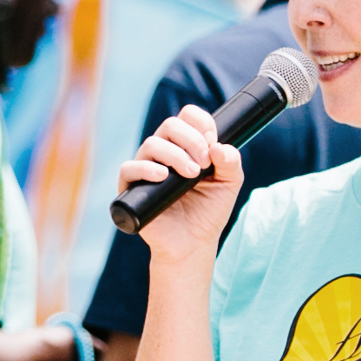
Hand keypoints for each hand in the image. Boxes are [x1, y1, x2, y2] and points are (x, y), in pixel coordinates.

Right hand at [118, 105, 242, 263]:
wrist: (194, 243)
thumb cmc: (209, 211)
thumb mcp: (229, 185)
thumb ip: (231, 163)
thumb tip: (219, 146)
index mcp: (186, 145)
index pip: (188, 117)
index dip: (201, 122)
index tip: (213, 140)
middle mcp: (164, 151)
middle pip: (170, 125)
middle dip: (191, 140)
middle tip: (204, 163)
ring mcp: (146, 167)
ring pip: (152, 144)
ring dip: (174, 155)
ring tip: (191, 174)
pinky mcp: (131, 187)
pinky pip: (129, 168)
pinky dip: (145, 169)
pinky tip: (162, 176)